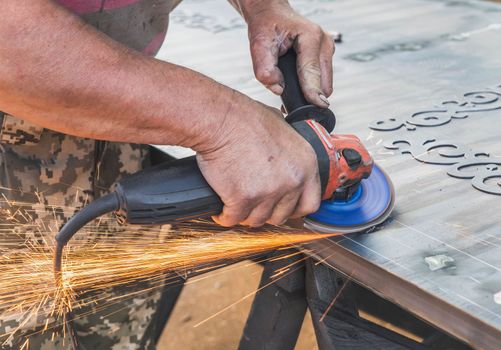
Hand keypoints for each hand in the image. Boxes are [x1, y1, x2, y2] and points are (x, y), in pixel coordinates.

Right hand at [196, 96, 320, 226]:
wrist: (221, 120)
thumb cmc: (245, 119)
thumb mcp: (281, 128)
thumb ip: (289, 150)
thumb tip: (286, 156)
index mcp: (305, 165)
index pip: (310, 203)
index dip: (294, 208)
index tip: (283, 208)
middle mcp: (291, 181)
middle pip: (282, 216)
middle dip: (266, 212)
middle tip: (254, 204)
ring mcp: (268, 192)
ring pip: (257, 220)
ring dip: (245, 214)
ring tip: (235, 204)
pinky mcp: (243, 199)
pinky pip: (233, 219)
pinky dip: (224, 216)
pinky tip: (221, 209)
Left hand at [242, 1, 334, 106]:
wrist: (272, 14)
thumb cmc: (266, 26)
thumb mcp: (258, 44)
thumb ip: (264, 68)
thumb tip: (278, 89)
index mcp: (310, 36)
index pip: (312, 71)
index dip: (312, 92)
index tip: (316, 107)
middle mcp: (324, 42)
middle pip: (324, 82)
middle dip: (310, 96)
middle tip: (289, 105)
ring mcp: (328, 49)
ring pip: (325, 84)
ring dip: (311, 93)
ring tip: (291, 95)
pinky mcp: (326, 56)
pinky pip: (323, 80)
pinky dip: (312, 88)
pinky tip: (298, 89)